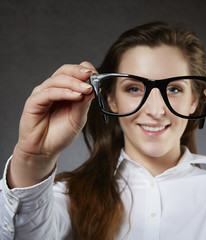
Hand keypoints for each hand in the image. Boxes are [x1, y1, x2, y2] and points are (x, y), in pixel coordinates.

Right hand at [9, 62, 96, 186]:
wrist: (45, 150)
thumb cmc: (61, 134)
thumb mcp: (78, 118)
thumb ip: (84, 103)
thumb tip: (94, 88)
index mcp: (65, 90)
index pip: (74, 72)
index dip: (85, 71)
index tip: (97, 75)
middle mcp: (53, 89)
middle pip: (65, 71)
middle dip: (79, 72)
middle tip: (92, 76)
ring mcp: (43, 94)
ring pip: (58, 80)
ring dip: (74, 83)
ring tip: (87, 89)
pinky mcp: (34, 102)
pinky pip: (49, 93)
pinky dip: (64, 92)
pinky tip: (75, 96)